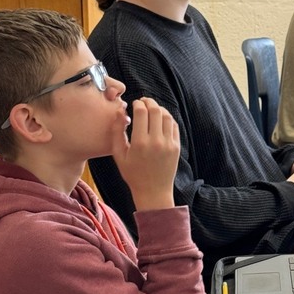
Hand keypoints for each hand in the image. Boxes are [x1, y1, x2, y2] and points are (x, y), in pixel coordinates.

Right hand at [112, 97, 179, 211]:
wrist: (153, 192)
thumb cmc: (133, 174)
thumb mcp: (118, 154)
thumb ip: (117, 132)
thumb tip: (120, 112)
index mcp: (140, 143)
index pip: (142, 112)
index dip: (138, 104)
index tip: (134, 103)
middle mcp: (156, 142)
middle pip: (156, 110)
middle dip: (149, 102)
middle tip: (144, 101)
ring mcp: (169, 144)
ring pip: (167, 116)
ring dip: (159, 109)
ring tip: (152, 109)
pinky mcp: (176, 147)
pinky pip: (174, 126)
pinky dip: (168, 119)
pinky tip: (161, 119)